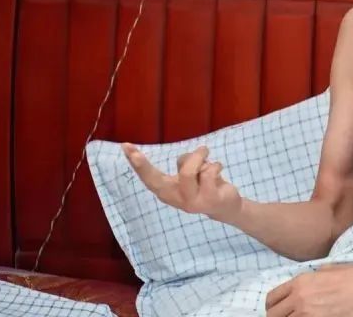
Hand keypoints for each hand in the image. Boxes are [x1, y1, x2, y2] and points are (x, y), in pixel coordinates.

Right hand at [121, 143, 242, 223]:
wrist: (226, 206)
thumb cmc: (204, 185)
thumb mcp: (189, 175)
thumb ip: (183, 166)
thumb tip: (185, 160)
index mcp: (167, 191)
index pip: (148, 177)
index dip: (136, 163)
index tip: (125, 146)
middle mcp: (175, 199)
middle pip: (156, 179)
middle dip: (143, 164)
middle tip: (128, 146)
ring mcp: (191, 202)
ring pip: (188, 171)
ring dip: (199, 156)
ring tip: (205, 153)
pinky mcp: (209, 200)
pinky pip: (209, 173)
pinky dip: (215, 164)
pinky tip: (218, 169)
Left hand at [266, 264, 352, 316]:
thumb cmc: (350, 275)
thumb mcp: (324, 269)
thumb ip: (307, 280)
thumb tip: (298, 289)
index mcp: (300, 282)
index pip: (272, 298)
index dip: (271, 305)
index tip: (275, 308)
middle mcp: (300, 299)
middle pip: (273, 315)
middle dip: (276, 316)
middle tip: (283, 316)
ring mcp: (310, 314)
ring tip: (298, 316)